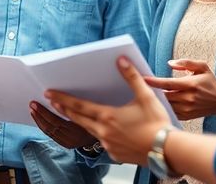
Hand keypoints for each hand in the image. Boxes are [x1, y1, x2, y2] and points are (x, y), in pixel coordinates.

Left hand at [30, 101, 96, 148]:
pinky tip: (37, 118)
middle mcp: (74, 138)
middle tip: (33, 103)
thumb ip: (81, 109)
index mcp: (82, 129)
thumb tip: (65, 99)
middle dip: (42, 113)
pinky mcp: (66, 144)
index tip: (49, 97)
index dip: (56, 107)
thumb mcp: (95, 114)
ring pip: (50, 131)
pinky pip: (51, 135)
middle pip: (55, 124)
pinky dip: (43, 126)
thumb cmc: (98, 123)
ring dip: (40, 119)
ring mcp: (69, 142)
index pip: (67, 117)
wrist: (103, 139)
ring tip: (33, 109)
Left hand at [46, 57, 170, 165]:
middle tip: (54, 103)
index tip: (49, 94)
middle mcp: (103, 132)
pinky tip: (105, 132)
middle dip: (65, 110)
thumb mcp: (145, 96)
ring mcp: (108, 145)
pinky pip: (103, 143)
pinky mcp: (115, 154)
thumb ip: (132, 77)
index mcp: (108, 116)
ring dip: (80, 122)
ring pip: (89, 131)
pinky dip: (100, 135)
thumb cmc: (157, 124)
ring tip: (75, 115)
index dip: (62, 99)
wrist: (166, 151)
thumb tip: (121, 60)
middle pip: (78, 119)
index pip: (78, 106)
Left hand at [145, 59, 215, 120]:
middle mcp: (188, 98)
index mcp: (191, 84)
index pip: (168, 83)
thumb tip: (169, 63)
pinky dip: (163, 107)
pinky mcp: (186, 116)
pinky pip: (170, 112)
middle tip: (141, 86)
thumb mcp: (202, 67)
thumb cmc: (211, 82)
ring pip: (166, 105)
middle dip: (153, 91)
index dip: (155, 82)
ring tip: (148, 94)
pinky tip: (158, 103)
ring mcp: (187, 109)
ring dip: (157, 100)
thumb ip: (186, 62)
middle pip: (164, 95)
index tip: (143, 78)